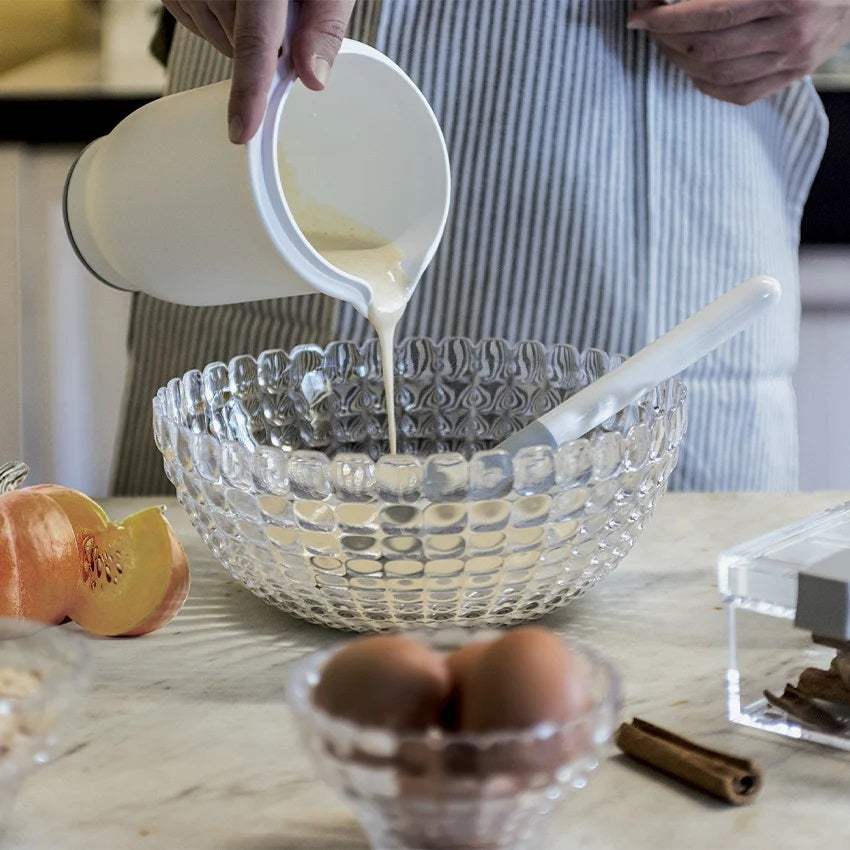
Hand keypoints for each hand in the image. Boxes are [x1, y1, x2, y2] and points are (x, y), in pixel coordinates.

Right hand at [162, 0, 355, 141]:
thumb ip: (324, 25)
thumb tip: (313, 79)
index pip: (253, 44)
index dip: (249, 92)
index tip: (242, 132)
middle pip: (239, 48)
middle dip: (267, 45)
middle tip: (281, 7)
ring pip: (217, 39)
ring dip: (239, 30)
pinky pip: (196, 22)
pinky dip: (218, 18)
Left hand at [627, 0, 849, 104]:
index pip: (710, 14)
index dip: (666, 17)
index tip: (639, 13)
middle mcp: (792, 30)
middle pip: (705, 48)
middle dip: (665, 37)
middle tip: (649, 22)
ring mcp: (793, 59)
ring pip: (714, 74)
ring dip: (677, 59)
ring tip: (665, 40)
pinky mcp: (793, 77)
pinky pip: (735, 94)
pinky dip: (703, 82)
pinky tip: (691, 64)